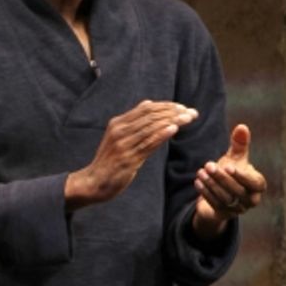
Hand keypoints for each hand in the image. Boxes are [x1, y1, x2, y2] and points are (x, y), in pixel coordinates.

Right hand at [65, 100, 197, 208]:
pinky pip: (147, 144)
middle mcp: (119, 131)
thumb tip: (148, 104)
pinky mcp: (128, 159)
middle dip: (173, 112)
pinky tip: (173, 130)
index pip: (146, 108)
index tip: (183, 108)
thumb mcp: (118, 137)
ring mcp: (123, 145)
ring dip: (173, 121)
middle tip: (192, 113)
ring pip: (151, 128)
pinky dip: (161, 135)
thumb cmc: (109, 160)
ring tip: (189, 118)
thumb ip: (133, 122)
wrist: (94, 182)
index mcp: (117, 123)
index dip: (166, 106)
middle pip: (150, 116)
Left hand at [192, 124, 265, 233]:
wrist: (217, 191)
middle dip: (222, 178)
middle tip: (208, 165)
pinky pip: (215, 205)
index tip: (228, 166)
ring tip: (200, 172)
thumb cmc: (230, 172)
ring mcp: (238, 209)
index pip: (255, 183)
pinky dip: (205, 192)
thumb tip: (241, 126)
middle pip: (238, 191)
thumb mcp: (235, 158)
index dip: (242, 176)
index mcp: (257, 185)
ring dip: (211, 185)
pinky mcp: (223, 214)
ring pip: (226, 199)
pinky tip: (197, 181)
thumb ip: (240, 144)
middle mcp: (251, 199)